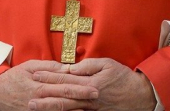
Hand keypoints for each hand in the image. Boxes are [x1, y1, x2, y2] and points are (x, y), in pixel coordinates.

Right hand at [0, 60, 98, 110]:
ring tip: (90, 108)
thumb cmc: (14, 77)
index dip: (80, 87)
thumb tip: (67, 67)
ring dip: (75, 110)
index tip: (94, 86)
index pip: (64, 86)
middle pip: (65, 99)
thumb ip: (49, 67)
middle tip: (97, 96)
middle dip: (82, 98)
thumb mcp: (30, 66)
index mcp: (40, 85)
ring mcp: (37, 110)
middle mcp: (40, 99)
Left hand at [32, 58, 156, 110]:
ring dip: (50, 109)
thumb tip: (71, 68)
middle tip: (28, 98)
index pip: (65, 79)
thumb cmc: (124, 77)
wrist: (141, 96)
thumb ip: (88, 65)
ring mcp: (91, 110)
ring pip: (67, 110)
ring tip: (35, 109)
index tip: (35, 75)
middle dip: (44, 98)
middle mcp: (88, 99)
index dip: (49, 77)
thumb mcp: (107, 64)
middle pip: (62, 98)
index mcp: (90, 83)